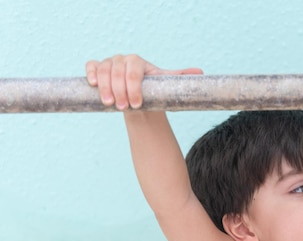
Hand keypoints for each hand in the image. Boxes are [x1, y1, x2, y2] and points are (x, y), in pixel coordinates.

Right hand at [85, 54, 202, 109]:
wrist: (136, 97)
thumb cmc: (151, 92)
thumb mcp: (165, 85)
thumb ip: (179, 78)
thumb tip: (201, 73)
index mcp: (138, 62)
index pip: (134, 71)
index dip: (133, 87)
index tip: (136, 104)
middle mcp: (122, 59)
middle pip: (117, 72)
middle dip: (120, 91)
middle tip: (124, 108)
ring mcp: (109, 63)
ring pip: (103, 70)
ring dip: (105, 87)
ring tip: (111, 104)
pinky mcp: (97, 68)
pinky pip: (91, 66)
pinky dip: (91, 73)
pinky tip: (92, 85)